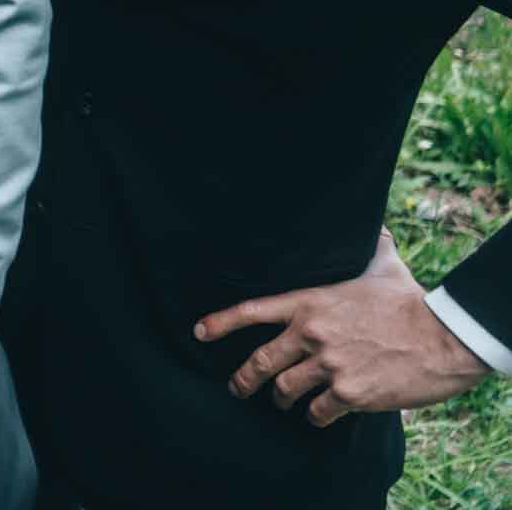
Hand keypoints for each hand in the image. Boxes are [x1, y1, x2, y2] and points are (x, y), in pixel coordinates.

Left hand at [195, 227, 493, 424]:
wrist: (443, 337)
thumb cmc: (412, 300)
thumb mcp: (384, 265)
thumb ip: (370, 248)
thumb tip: (375, 227)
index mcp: (310, 303)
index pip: (251, 311)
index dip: (220, 323)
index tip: (199, 333)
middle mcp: (311, 334)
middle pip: (260, 362)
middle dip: (243, 379)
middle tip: (237, 388)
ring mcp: (328, 365)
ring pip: (286, 389)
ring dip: (281, 400)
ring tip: (282, 404)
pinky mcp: (350, 393)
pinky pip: (318, 412)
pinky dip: (316, 416)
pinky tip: (318, 416)